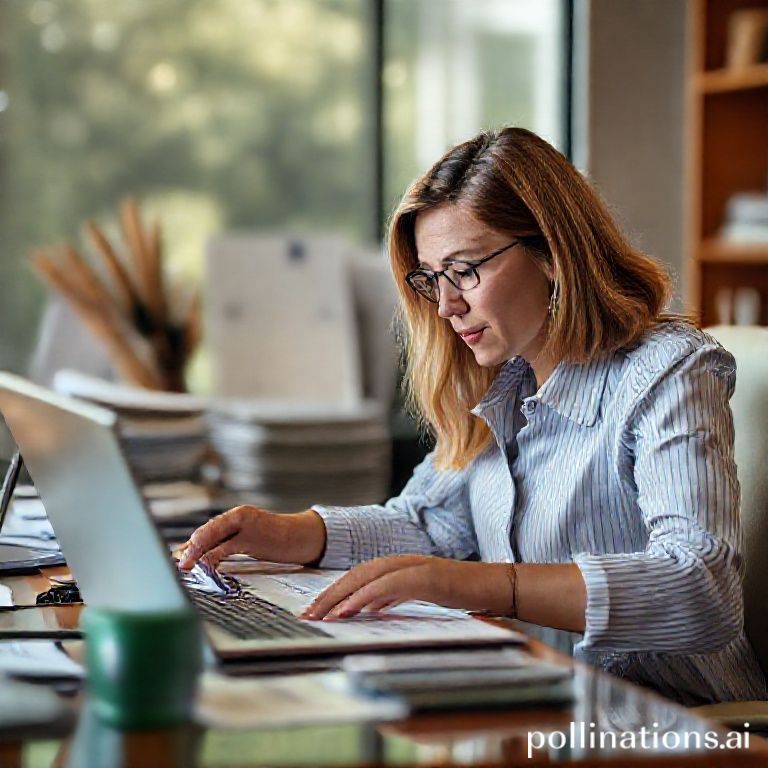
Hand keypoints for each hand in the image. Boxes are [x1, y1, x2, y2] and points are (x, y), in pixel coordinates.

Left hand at [177, 505, 325, 569]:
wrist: (303, 537)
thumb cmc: (276, 540)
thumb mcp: (250, 540)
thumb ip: (229, 544)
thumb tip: (202, 557)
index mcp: (236, 515)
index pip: (207, 530)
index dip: (190, 544)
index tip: (176, 556)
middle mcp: (238, 516)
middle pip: (206, 532)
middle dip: (188, 548)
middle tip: (175, 562)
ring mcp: (245, 526)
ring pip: (212, 538)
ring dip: (195, 553)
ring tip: (184, 566)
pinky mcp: (252, 538)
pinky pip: (226, 548)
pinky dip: (211, 557)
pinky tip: (204, 566)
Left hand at [300, 554, 514, 619]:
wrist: (493, 587)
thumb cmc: (458, 592)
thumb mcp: (418, 595)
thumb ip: (392, 596)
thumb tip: (368, 608)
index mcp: (398, 564)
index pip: (358, 576)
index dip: (335, 591)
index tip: (315, 610)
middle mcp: (402, 561)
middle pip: (356, 574)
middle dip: (329, 594)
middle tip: (307, 615)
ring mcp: (413, 566)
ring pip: (367, 578)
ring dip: (341, 596)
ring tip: (321, 615)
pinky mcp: (424, 577)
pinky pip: (387, 587)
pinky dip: (365, 599)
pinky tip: (349, 612)